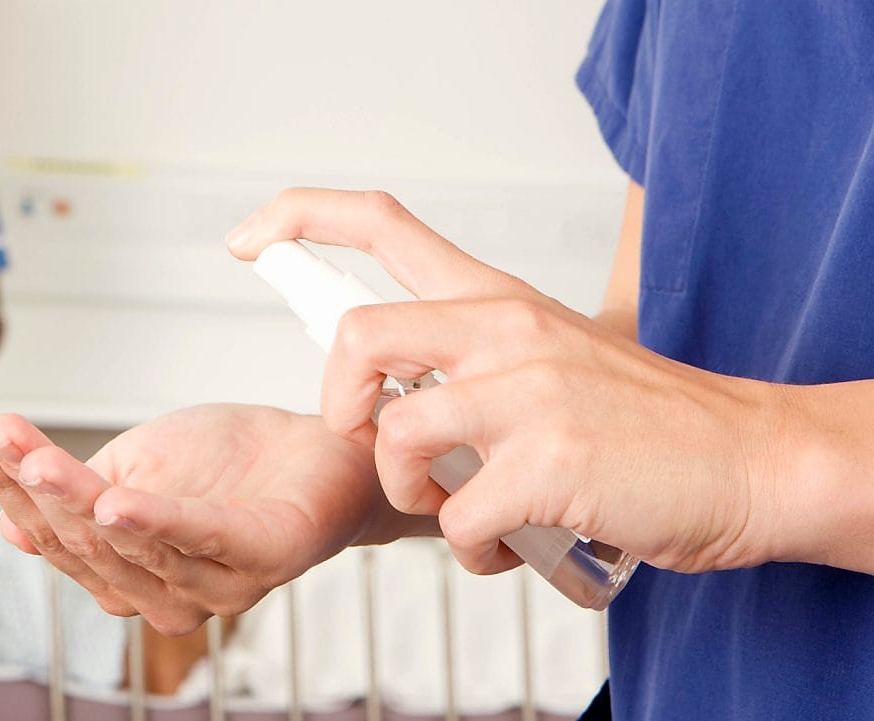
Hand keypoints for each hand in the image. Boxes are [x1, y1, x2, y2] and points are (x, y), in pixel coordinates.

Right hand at [0, 405, 433, 633]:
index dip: (7, 486)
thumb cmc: (233, 462)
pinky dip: (157, 522)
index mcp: (128, 572)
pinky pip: (202, 542)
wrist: (325, 448)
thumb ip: (80, 495)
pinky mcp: (264, 560)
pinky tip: (117, 502)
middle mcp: (166, 593)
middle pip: (82, 543)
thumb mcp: (138, 466)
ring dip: (77, 500)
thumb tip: (6, 525)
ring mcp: (215, 585)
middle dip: (31, 487)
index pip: (51, 534)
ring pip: (130, 545)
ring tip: (37, 460)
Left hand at [226, 188, 790, 576]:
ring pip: (399, 440)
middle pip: (359, 337)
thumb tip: (389, 404)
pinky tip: (510, 546)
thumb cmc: (643, 421)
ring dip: (413, 495)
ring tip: (462, 509)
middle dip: (339, 407)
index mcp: (498, 299)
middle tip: (373, 442)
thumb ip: (470, 364)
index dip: (299, 219)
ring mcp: (528, 394)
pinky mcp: (549, 464)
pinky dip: (472, 550)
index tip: (250, 240)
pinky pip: (457, 520)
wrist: (750, 460)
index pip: (382, 223)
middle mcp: (505, 330)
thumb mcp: (550, 357)